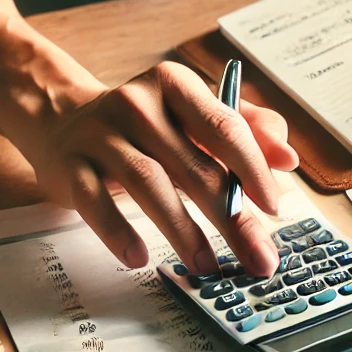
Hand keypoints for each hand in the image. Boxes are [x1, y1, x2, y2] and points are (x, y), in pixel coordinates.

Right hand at [24, 61, 297, 276]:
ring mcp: (100, 135)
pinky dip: (118, 231)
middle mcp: (138, 104)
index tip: (273, 206)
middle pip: (193, 164)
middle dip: (230, 218)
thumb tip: (288, 158)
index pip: (224, 125)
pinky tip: (139, 257)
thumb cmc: (147, 124)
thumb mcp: (197, 114)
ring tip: (208, 266)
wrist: (64, 122)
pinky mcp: (71, 166)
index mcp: (177, 85)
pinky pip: (95, 202)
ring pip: (148, 184)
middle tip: (257, 257)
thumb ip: (249, 128)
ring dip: (182, 231)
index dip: (252, 168)